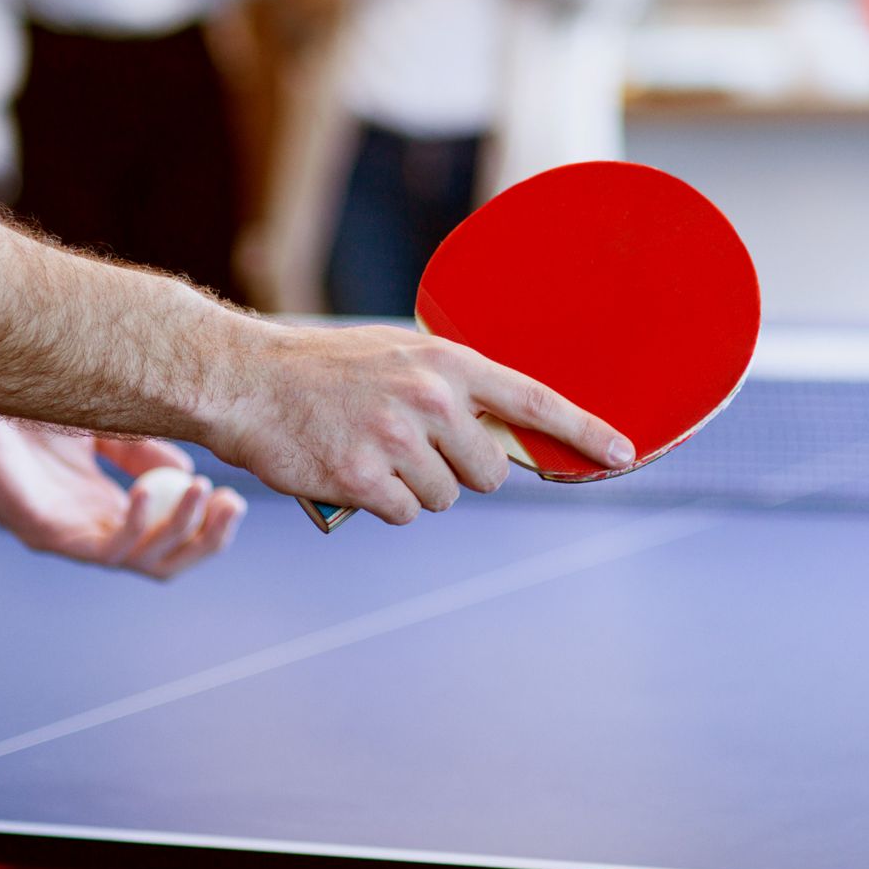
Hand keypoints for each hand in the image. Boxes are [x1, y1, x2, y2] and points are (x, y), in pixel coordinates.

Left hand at [0, 407, 245, 578]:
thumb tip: (188, 473)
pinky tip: (152, 491)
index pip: (166, 537)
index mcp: (102, 505)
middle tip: (231, 506)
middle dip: (205, 542)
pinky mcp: (40, 529)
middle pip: (160, 561)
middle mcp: (88, 527)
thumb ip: (138, 447)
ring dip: (179, 533)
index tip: (233, 495)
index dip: (206, 527)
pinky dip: (135, 527)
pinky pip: (98, 547)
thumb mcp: (95, 424)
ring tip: (204, 495)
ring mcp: (65, 532)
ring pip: (137, 560)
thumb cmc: (16, 410)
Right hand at [199, 319, 635, 525]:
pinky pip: (403, 514)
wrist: (246, 379)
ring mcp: (397, 439)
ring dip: (414, 489)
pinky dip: (382, 504)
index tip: (622, 451)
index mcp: (445, 361)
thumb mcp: (396, 355)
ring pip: (444, 498)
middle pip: (487, 472)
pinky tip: (351, 472)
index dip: (583, 430)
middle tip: (413, 449)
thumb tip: (498, 431)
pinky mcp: (363, 477)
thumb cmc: (322, 370)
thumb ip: (447, 387)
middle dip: (460, 471)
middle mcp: (430, 398)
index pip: (533, 399)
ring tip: (370, 451)